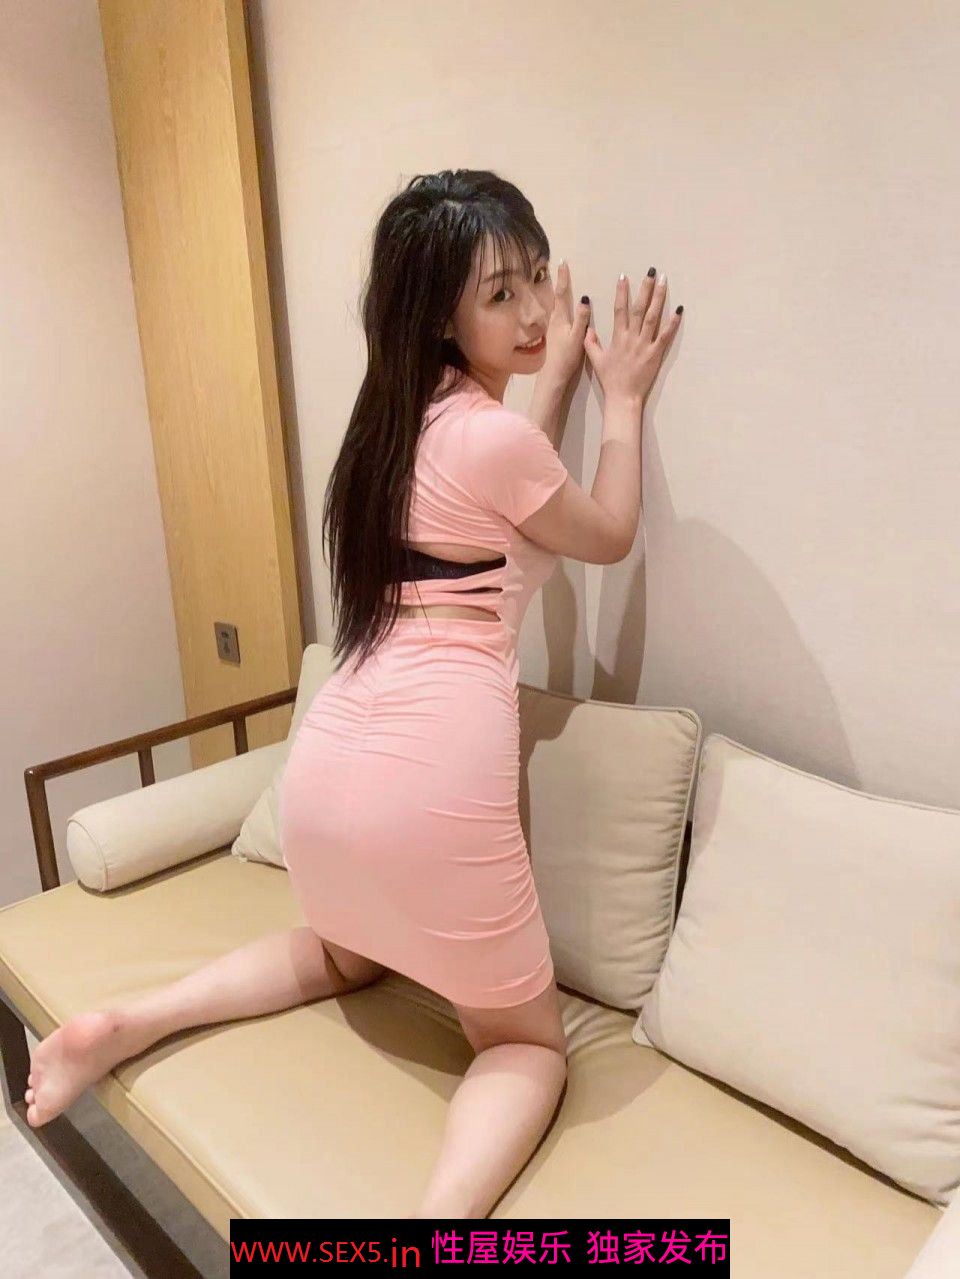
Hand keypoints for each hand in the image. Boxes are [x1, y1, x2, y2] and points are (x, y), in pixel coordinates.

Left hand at [539, 260, 590, 387]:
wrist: (552, 376)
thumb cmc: (565, 357)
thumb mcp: (577, 337)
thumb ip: (581, 319)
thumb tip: (584, 299)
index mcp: (560, 319)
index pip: (562, 293)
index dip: (563, 278)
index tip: (563, 262)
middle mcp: (553, 320)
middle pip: (555, 297)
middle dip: (558, 282)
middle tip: (558, 267)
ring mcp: (551, 328)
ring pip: (554, 306)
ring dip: (557, 294)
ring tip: (559, 283)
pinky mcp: (551, 336)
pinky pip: (555, 316)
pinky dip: (558, 307)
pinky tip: (560, 308)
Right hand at [584, 270, 682, 404]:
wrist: (622, 397)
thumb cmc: (610, 380)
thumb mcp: (596, 361)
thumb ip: (591, 343)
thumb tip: (587, 329)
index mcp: (617, 337)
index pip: (619, 310)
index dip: (622, 292)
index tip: (624, 276)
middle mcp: (631, 337)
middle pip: (639, 308)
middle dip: (645, 288)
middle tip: (651, 271)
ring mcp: (644, 345)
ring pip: (652, 317)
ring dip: (659, 298)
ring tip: (664, 281)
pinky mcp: (655, 354)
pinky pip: (665, 336)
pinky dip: (672, 323)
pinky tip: (679, 309)